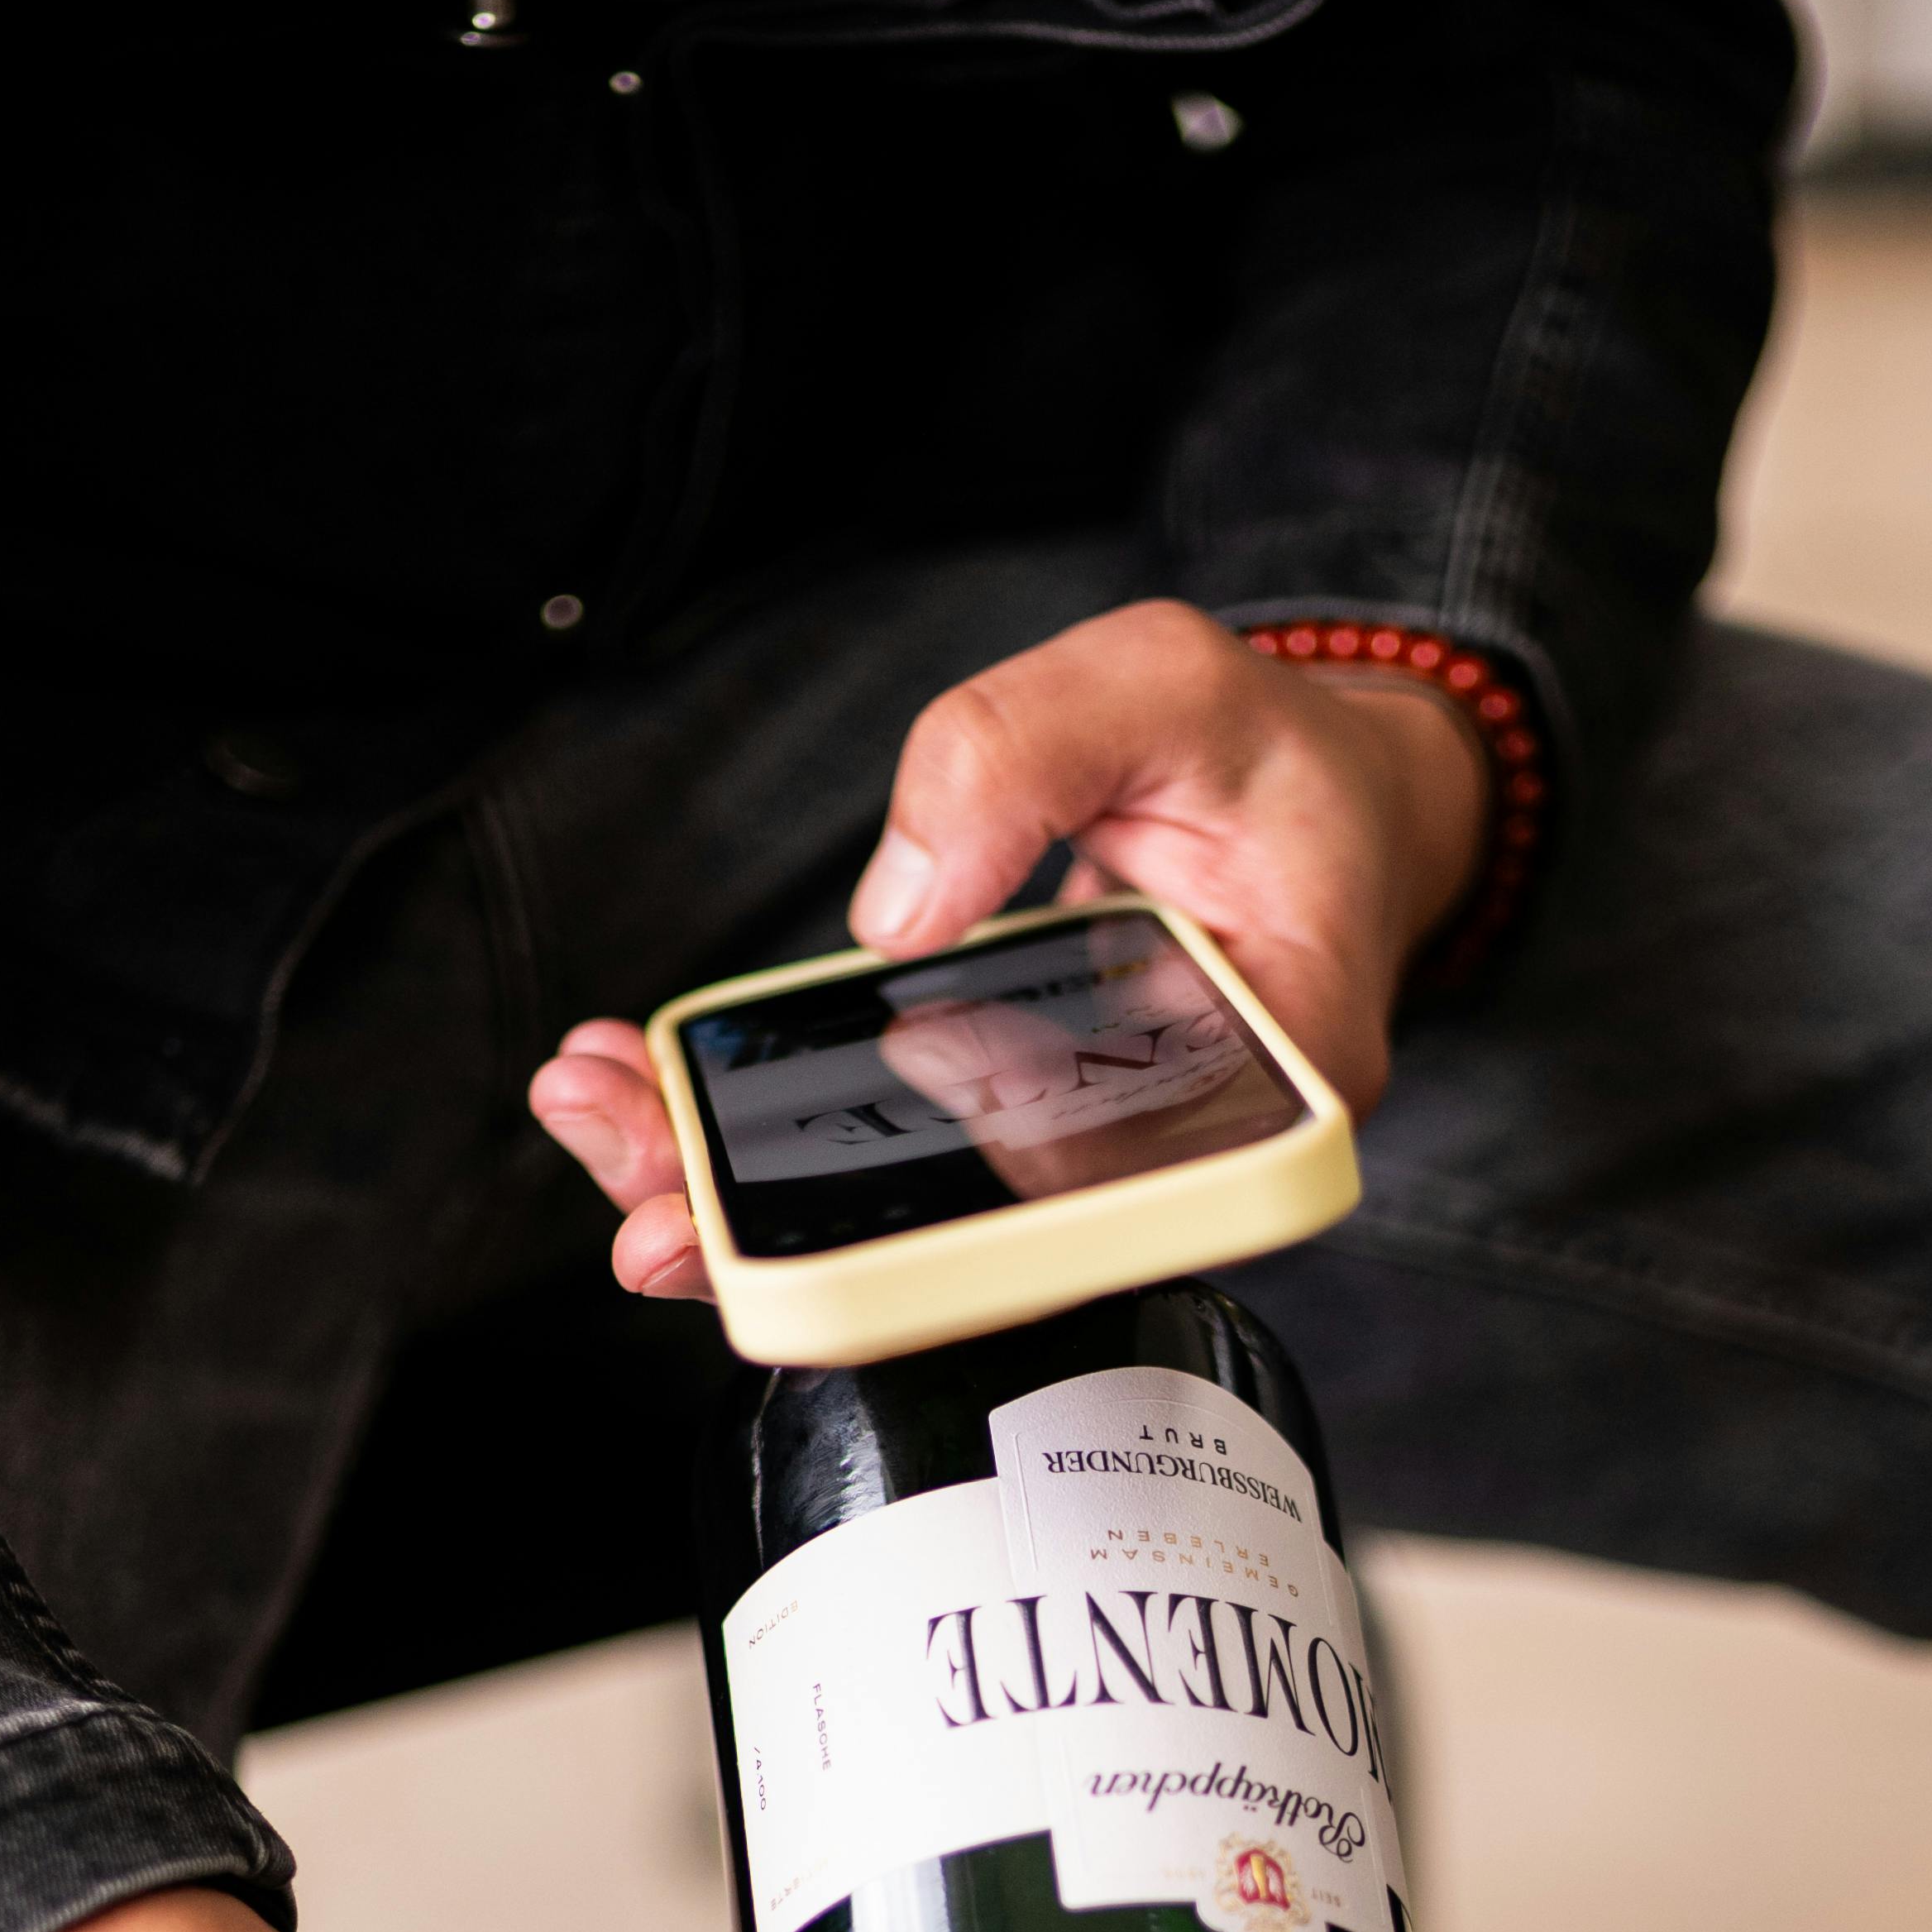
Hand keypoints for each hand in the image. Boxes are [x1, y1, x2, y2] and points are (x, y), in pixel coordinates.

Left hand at [531, 595, 1487, 1303]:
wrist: (1319, 799)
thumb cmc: (1264, 756)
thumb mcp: (1164, 681)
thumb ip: (1028, 750)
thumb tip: (896, 903)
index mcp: (1278, 1079)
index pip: (1118, 1199)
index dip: (964, 1224)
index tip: (830, 1174)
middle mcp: (1182, 1156)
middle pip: (984, 1250)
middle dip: (793, 1236)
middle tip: (649, 1196)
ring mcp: (1095, 1161)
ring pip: (919, 1231)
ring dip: (748, 1198)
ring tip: (612, 1131)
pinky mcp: (1022, 1135)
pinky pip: (899, 1170)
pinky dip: (772, 1140)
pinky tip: (654, 1098)